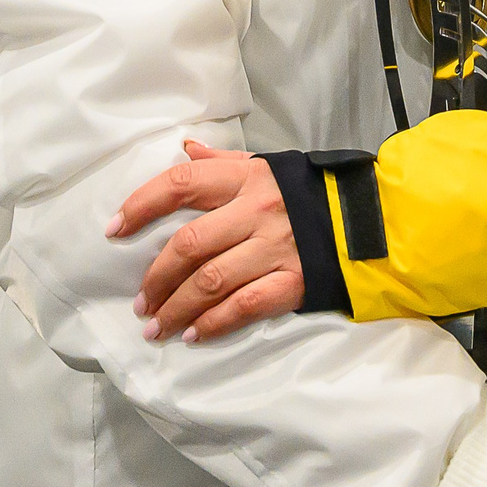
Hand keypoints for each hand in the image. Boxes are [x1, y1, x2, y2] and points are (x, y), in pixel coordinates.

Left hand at [113, 141, 302, 340]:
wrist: (372, 222)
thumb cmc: (311, 194)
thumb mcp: (269, 168)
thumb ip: (223, 164)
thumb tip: (185, 151)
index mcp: (247, 179)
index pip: (181, 186)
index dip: (141, 206)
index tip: (114, 230)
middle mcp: (257, 212)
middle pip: (189, 244)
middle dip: (157, 277)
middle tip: (141, 302)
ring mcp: (276, 249)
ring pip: (210, 281)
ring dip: (176, 308)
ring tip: (156, 326)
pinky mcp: (295, 281)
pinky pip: (245, 306)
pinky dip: (215, 323)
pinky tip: (194, 335)